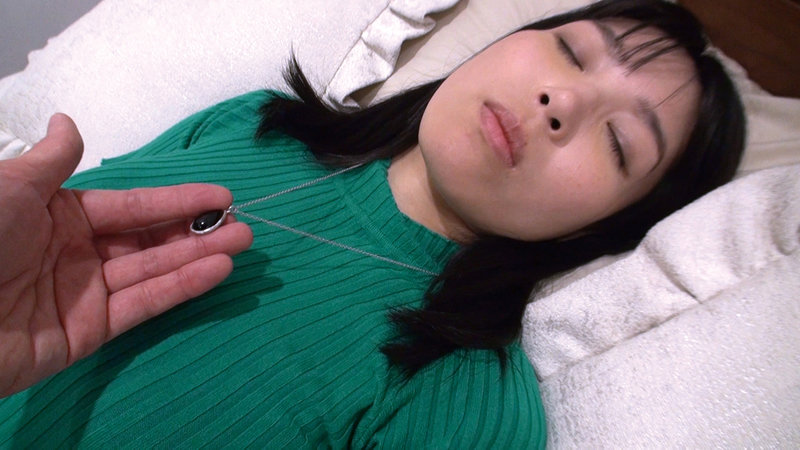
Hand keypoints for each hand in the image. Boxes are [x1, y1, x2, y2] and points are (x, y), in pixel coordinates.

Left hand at [0, 114, 252, 396]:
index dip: (176, 200)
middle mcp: (78, 252)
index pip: (132, 206)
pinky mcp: (89, 333)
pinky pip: (142, 305)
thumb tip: (68, 123)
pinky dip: (181, 288)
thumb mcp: (11, 189)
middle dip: (196, 231)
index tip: (221, 196)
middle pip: (149, 240)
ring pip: (153, 271)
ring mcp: (86, 294)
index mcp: (60, 216)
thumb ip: (52, 162)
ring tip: (242, 244)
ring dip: (199, 257)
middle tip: (243, 225)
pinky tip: (216, 270)